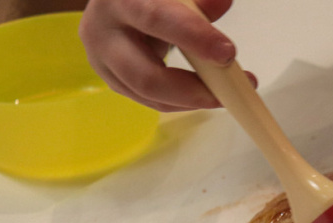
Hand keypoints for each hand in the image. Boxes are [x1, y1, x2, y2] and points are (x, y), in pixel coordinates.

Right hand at [79, 0, 255, 111]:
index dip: (194, 38)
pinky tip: (205, 94)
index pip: (156, 20)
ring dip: (192, 101)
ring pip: (150, 95)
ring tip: (225, 94)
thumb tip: (223, 2)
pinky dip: (183, 102)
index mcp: (120, 0)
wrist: (116, 6)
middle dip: (192, 90)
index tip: (228, 53)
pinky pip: (152, 101)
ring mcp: (103, 62)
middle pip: (146, 76)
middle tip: (229, 92)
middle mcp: (103, 33)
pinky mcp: (113, 81)